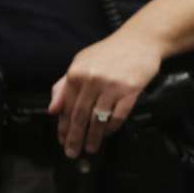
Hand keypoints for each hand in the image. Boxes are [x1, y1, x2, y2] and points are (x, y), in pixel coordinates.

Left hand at [48, 28, 164, 157]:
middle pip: (80, 116)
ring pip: (98, 118)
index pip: (66, 107)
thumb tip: (53, 109)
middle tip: (73, 152)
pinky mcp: (131, 90)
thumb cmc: (111, 52)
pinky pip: (119, 114)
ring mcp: (112, 85)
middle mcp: (92, 80)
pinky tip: (109, 133)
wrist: (141, 40)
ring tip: (91, 148)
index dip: (63, 127)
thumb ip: (64, 85)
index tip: (62, 141)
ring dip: (94, 137)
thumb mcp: (81, 62)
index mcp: (76, 74)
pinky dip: (112, 127)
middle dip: (75, 138)